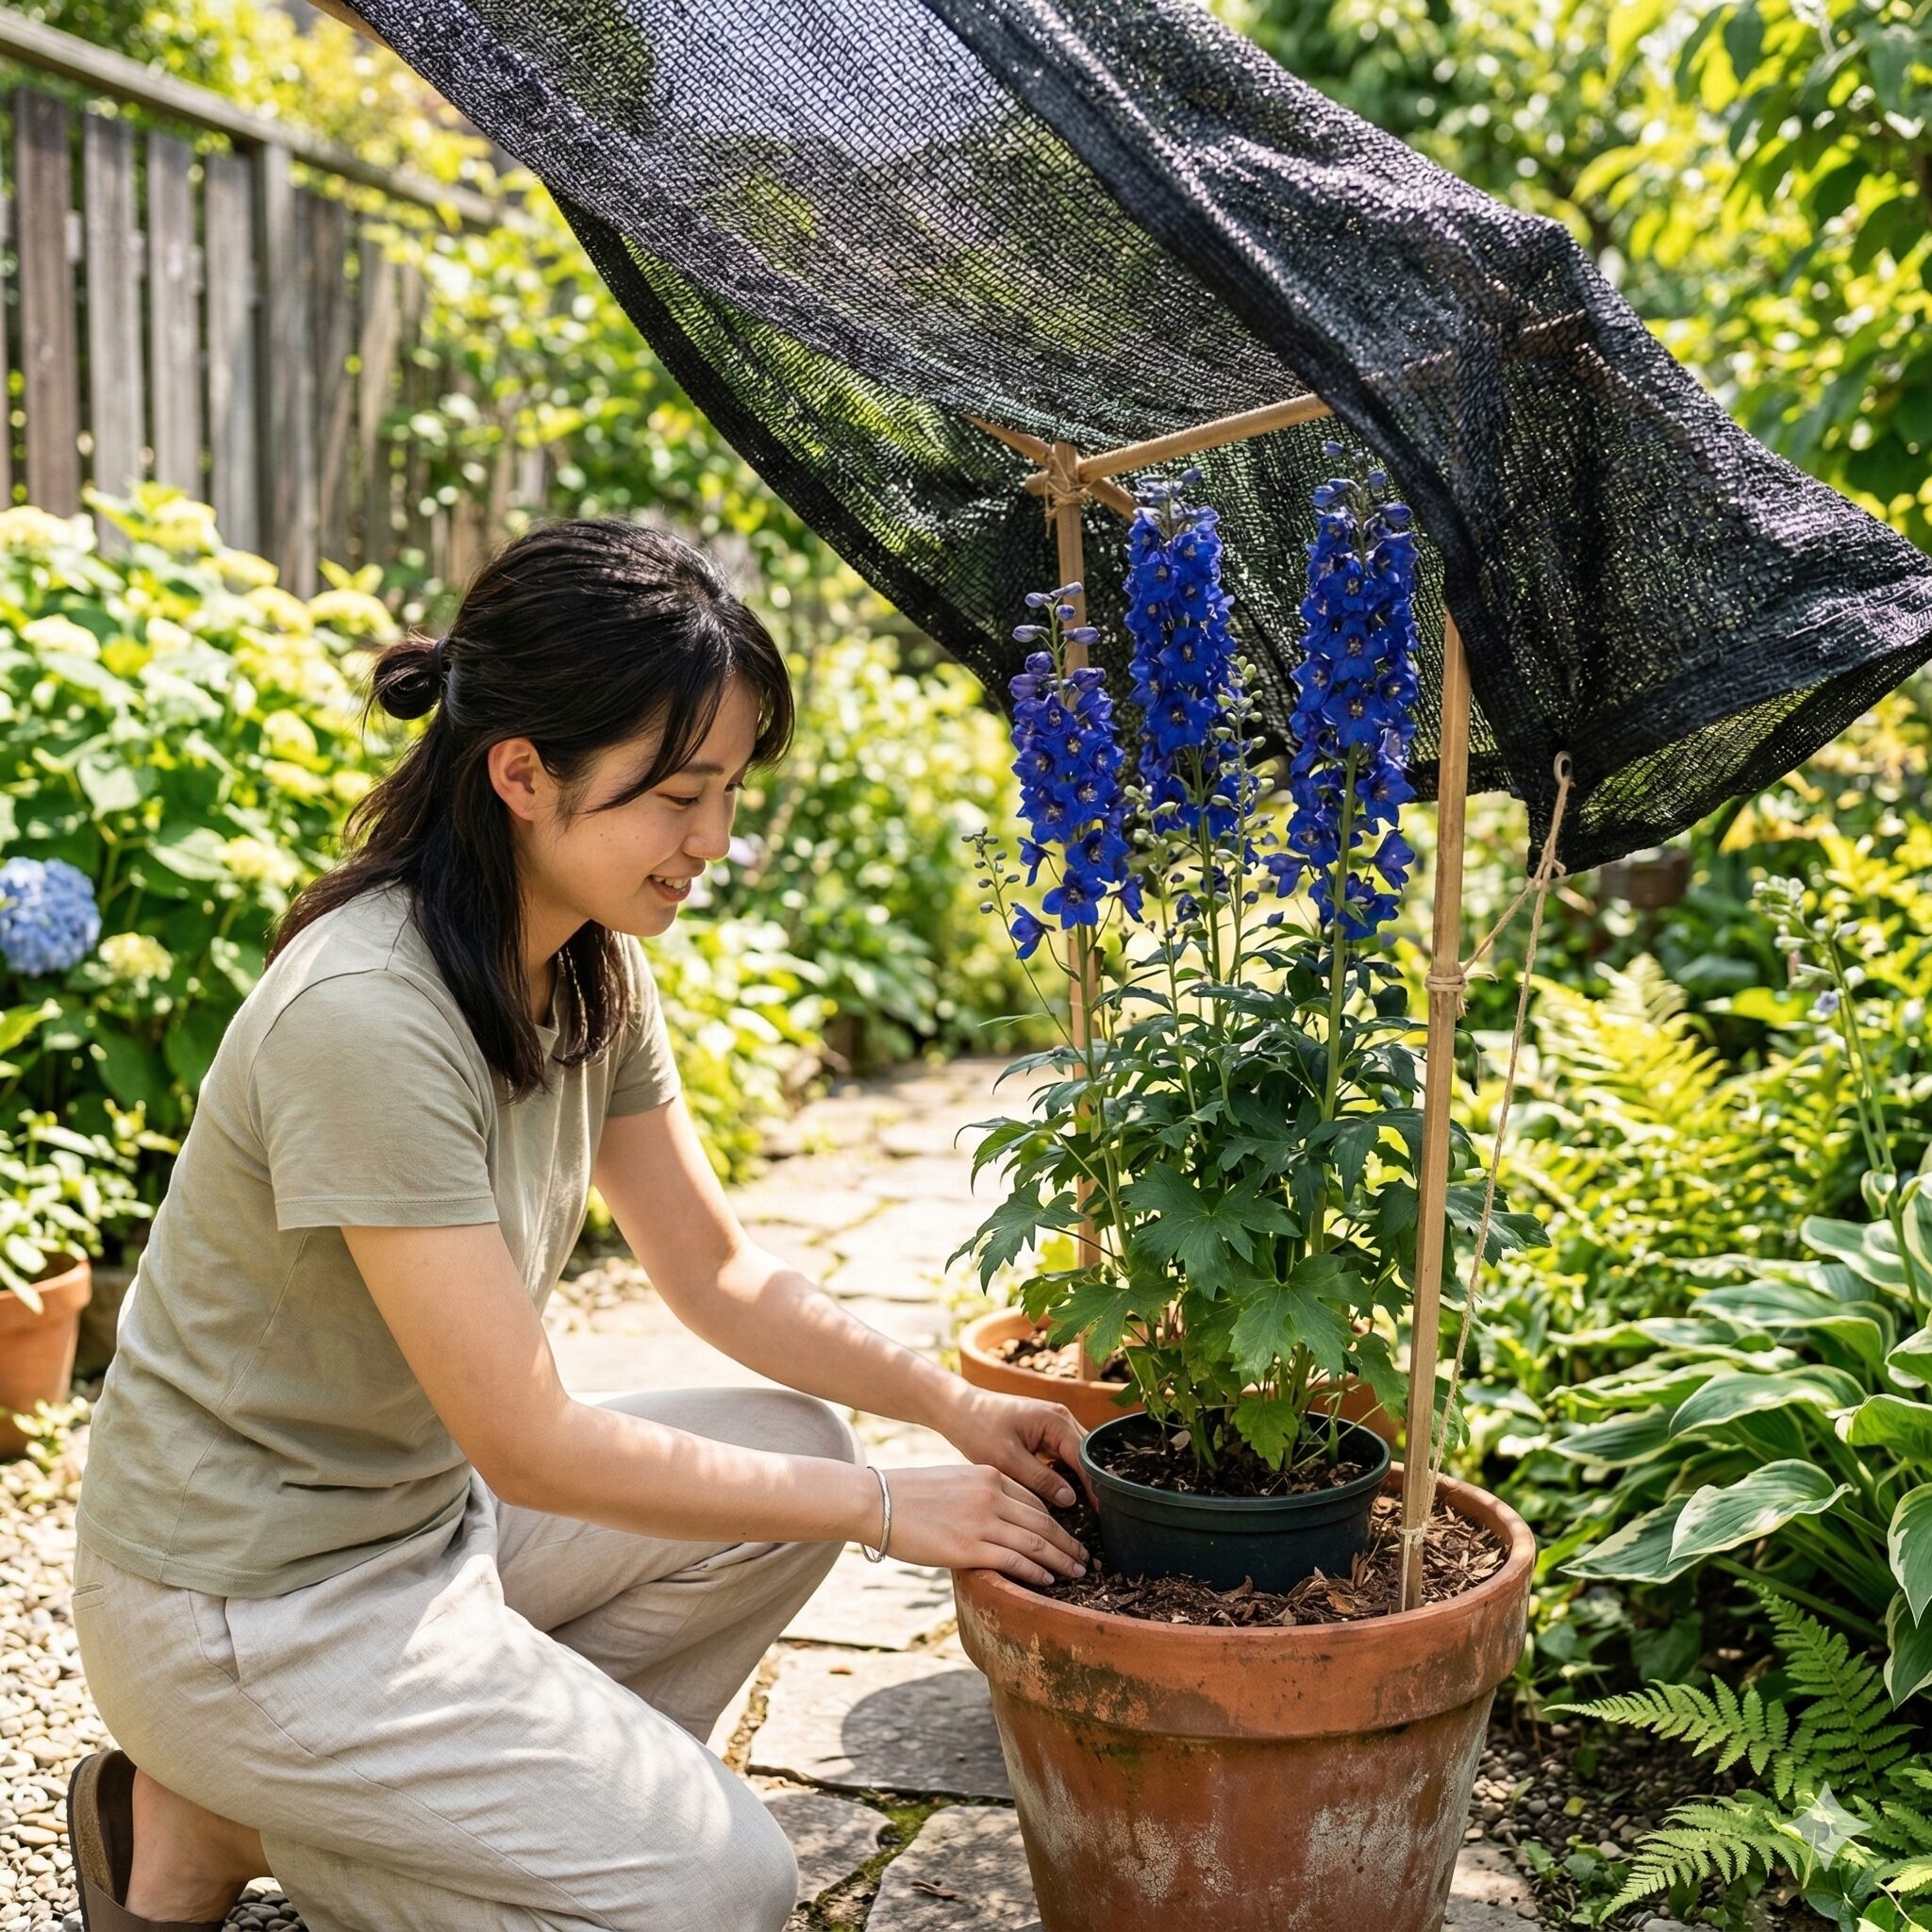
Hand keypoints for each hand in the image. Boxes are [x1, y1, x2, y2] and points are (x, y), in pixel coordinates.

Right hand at [868, 1463, 1086, 1584]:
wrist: (877, 1501)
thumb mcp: (954, 1481)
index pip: (1035, 1499)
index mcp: (989, 1475)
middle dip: (1068, 1542)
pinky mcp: (969, 1547)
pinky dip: (1036, 1570)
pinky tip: (1048, 1579)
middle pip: (1043, 1520)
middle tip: (1085, 1557)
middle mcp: (991, 1495)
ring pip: (1036, 1542)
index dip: (1056, 1520)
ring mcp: (982, 1521)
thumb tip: (998, 1517)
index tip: (1068, 1535)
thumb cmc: (909, 1494)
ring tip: (1077, 1572)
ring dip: (1061, 1559)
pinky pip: (1014, 1560)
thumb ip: (980, 1494)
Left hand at [938, 1386, 1092, 1511]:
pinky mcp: (1045, 1431)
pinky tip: (1062, 1496)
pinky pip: (1063, 1455)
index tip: (1101, 1515)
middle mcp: (1061, 1418)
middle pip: (1087, 1456)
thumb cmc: (978, 1429)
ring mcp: (1054, 1423)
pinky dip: (1065, 1474)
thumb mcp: (1007, 1459)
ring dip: (1079, 1480)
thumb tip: (1070, 1500)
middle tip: (1095, 1517)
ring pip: (1077, 1457)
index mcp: (1056, 1421)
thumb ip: (1041, 1480)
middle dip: (1091, 1484)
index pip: (1086, 1458)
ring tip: (1083, 1511)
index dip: (1095, 1488)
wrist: (957, 1409)